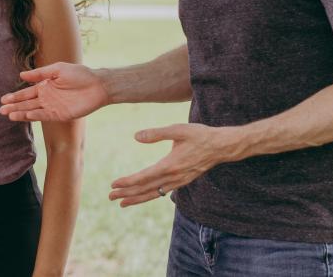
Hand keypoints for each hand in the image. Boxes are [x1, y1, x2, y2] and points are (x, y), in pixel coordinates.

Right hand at [0, 62, 107, 121]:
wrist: (97, 85)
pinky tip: (26, 116)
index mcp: (45, 86)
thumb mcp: (57, 69)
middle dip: (14, 106)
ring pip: (33, 111)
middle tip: (1, 109)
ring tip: (9, 115)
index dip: (15, 96)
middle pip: (27, 103)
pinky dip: (35, 116)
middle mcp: (47, 98)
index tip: (3, 99)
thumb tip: (21, 75)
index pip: (27, 93)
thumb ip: (40, 74)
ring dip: (21, 113)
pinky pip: (45, 116)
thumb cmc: (79, 74)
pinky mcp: (61, 114)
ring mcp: (53, 107)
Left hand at [108, 123, 237, 206]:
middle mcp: (173, 177)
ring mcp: (179, 181)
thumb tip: (135, 136)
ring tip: (121, 203)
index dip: (127, 182)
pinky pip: (163, 192)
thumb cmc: (200, 135)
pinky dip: (150, 195)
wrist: (222, 146)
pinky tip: (143, 196)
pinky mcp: (183, 181)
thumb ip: (156, 133)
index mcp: (170, 165)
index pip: (143, 177)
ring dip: (137, 198)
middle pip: (146, 189)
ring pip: (154, 194)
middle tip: (110, 197)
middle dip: (127, 194)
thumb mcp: (178, 129)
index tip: (113, 184)